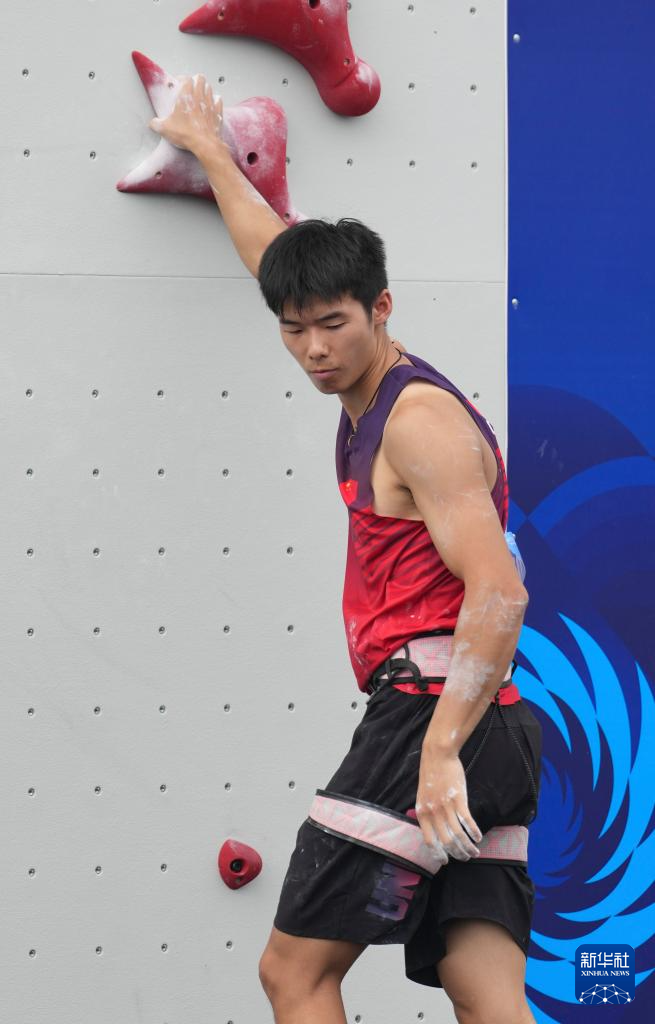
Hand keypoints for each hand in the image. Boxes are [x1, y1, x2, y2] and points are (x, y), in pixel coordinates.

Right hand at [149, 74, 225, 154]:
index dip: (182, 79)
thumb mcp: (165, 129)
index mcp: (186, 96)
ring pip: (210, 88)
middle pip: (200, 79)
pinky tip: (213, 104)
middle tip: (192, 85)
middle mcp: (199, 97)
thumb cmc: (187, 134)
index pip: (186, 78)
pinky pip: (219, 101)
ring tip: (201, 92)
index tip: (179, 82)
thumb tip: (153, 124)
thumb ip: (156, 124)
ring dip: (205, 89)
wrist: (204, 144)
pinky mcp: (217, 113)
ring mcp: (210, 104)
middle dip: (196, 80)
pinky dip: (216, 101)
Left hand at [415, 744, 482, 860]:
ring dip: (468, 847)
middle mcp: (433, 812)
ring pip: (458, 836)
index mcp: (422, 813)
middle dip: (457, 854)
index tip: (445, 861)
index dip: (438, 854)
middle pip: (446, 842)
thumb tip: (434, 831)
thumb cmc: (431, 775)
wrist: (438, 755)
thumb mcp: (423, 796)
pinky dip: (474, 833)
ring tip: (475, 852)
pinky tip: (479, 838)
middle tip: (465, 858)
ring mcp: (446, 807)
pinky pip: (467, 822)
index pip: (429, 841)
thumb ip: (427, 813)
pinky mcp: (459, 800)